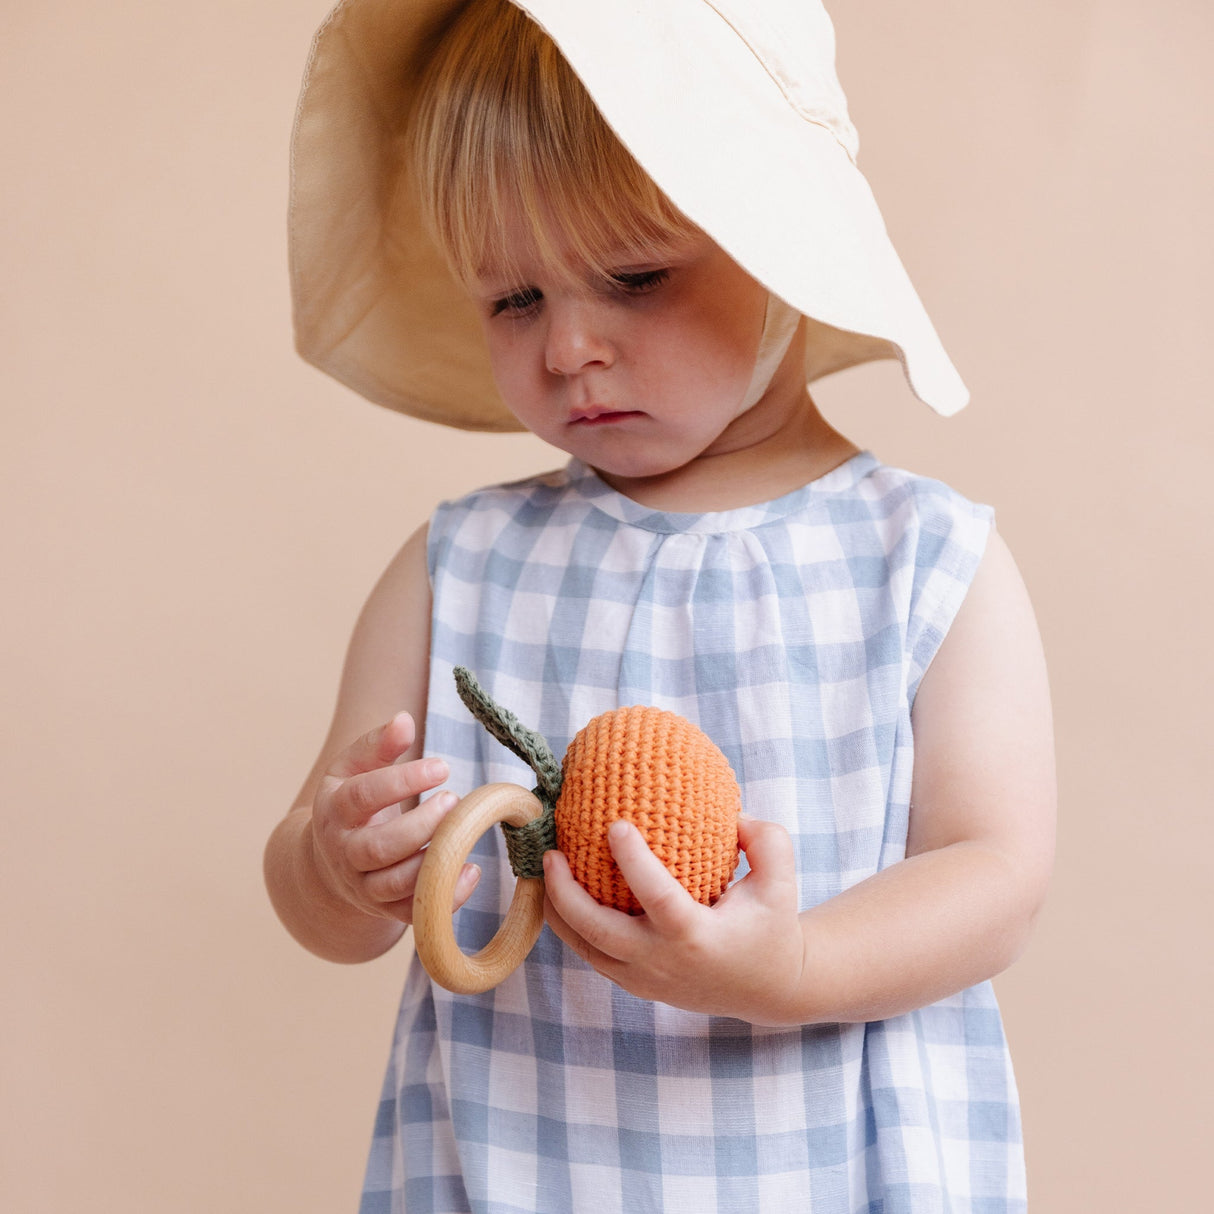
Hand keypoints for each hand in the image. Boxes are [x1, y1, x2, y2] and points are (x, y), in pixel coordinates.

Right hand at [309, 713, 479, 924]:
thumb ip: (379, 744)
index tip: (442, 767)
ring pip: (395, 884)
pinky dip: (446, 896)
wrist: (330, 860)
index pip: (362, 796)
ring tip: (463, 832)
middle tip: (454, 800)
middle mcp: (344, 853)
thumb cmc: (352, 803)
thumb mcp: (355, 768)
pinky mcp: (385, 909)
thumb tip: (403, 720)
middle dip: (422, 825)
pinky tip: (472, 869)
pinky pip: (413, 912)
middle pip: (380, 847)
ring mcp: (363, 885)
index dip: (403, 781)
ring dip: (434, 860)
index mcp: (335, 811)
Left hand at [542, 815, 808, 1024]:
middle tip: (552, 854)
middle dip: (567, 894)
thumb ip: (766, 841)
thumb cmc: (772, 926)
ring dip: (558, 912)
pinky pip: (594, 955)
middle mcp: (664, 962)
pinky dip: (572, 928)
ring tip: (544, 871)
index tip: (615, 824)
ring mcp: (646, 980)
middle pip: (599, 931)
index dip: (633, 861)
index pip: (656, 897)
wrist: (768, 990)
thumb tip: (731, 814)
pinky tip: (560, 895)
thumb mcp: (781, 882)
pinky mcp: (637, 985)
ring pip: (586, 949)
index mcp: (697, 937)